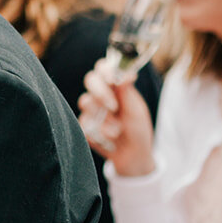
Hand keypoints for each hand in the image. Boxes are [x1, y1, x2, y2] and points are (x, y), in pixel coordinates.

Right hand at [77, 58, 154, 175]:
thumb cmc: (137, 129)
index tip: (112, 79)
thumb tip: (126, 73)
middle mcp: (100, 94)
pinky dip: (100, 133)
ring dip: (105, 119)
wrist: (132, 155)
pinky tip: (110, 140)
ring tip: (118, 130)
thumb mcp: (136, 110)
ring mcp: (90, 110)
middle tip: (114, 107)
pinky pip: (85, 124)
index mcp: (115, 86)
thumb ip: (128, 92)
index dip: (105, 70)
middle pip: (90, 80)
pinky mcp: (84, 125)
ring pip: (86, 102)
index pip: (104, 68)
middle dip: (101, 93)